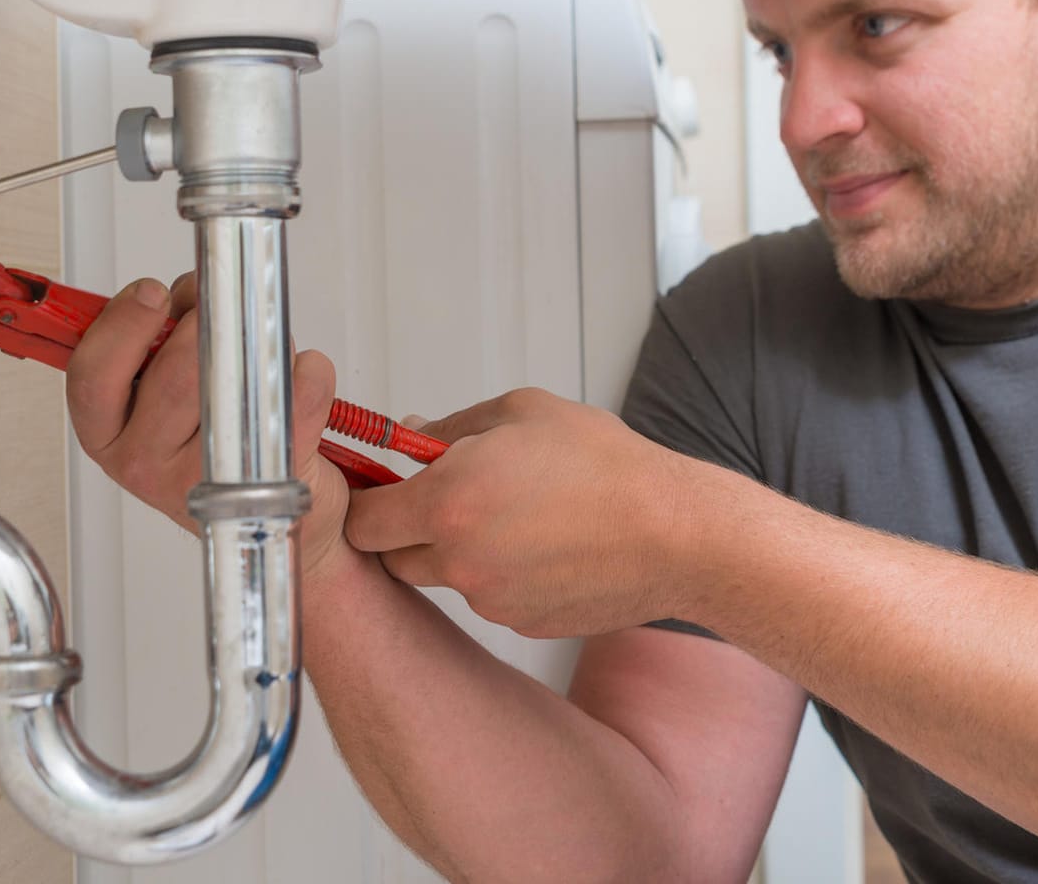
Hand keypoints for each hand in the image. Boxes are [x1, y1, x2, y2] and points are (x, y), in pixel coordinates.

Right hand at [64, 276, 358, 584]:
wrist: (269, 519)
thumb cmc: (209, 445)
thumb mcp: (155, 394)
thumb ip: (153, 343)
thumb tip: (187, 294)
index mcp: (110, 435)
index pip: (92, 378)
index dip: (122, 327)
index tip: (154, 294)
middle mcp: (146, 464)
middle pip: (176, 372)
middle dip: (210, 323)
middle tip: (226, 316)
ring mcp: (205, 479)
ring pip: (236, 378)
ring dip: (259, 342)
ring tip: (261, 350)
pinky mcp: (267, 480)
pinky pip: (297, 395)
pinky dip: (310, 370)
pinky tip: (298, 377)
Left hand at [344, 388, 702, 637]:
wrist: (675, 536)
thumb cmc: (608, 467)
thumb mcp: (524, 414)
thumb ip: (452, 426)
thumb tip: (413, 434)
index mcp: (447, 501)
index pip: (362, 519)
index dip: (365, 500)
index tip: (376, 486)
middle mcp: (458, 559)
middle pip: (390, 557)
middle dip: (404, 530)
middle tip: (441, 499)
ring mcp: (489, 600)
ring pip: (444, 577)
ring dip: (457, 551)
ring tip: (514, 516)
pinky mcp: (521, 623)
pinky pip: (490, 598)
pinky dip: (501, 575)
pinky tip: (545, 547)